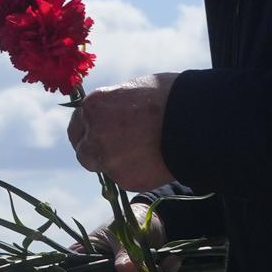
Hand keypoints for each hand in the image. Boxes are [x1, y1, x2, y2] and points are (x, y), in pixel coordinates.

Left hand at [66, 75, 175, 192]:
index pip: (77, 126)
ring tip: (140, 154)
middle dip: (96, 151)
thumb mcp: (132, 90)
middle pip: (84, 152)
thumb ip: (112, 106)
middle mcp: (94, 135)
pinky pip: (124, 179)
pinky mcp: (126, 180)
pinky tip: (152, 161)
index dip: (87, 132)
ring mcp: (109, 160)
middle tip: (115, 150)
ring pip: (103, 168)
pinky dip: (134, 173)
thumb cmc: (168, 96)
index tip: (96, 136)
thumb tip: (110, 115)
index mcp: (93, 107)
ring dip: (114, 164)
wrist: (195, 121)